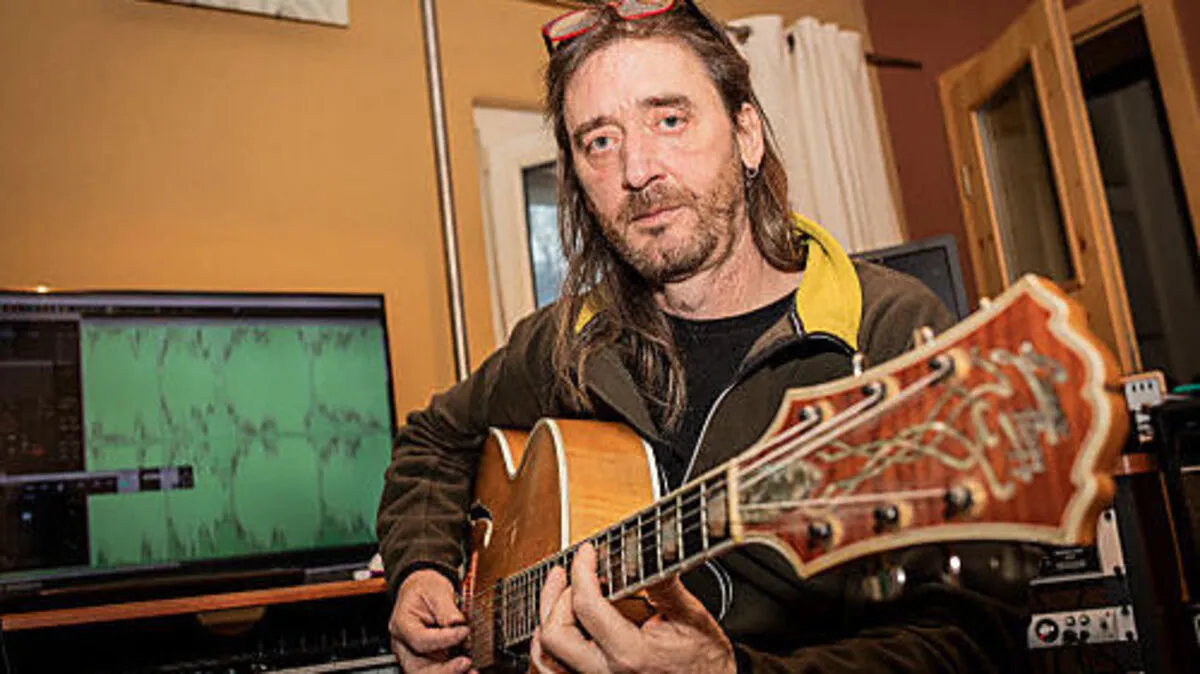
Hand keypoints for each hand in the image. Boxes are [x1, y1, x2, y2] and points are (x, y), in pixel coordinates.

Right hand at [388, 569, 473, 673]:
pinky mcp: (428, 659)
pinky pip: (440, 670)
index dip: (444, 640)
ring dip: (450, 673)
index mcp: (402, 624)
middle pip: (419, 668)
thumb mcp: (435, 589)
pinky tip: (469, 671)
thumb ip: (446, 608)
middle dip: (444, 670)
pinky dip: (454, 671)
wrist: (422, 589)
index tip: (464, 631)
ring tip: (472, 671)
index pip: (420, 640)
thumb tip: (458, 624)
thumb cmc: (424, 588)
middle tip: (466, 663)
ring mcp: (415, 655)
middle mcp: (405, 645)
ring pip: (428, 673)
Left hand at [531, 543, 735, 673]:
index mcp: (630, 655)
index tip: (587, 552)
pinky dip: (547, 648)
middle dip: (555, 596)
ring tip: (557, 594)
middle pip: (555, 634)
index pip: (586, 606)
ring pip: (545, 657)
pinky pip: (553, 672)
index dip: (581, 570)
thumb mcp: (691, 617)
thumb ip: (663, 583)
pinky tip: (558, 626)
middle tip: (566, 572)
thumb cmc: (705, 663)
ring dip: (546, 620)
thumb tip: (651, 546)